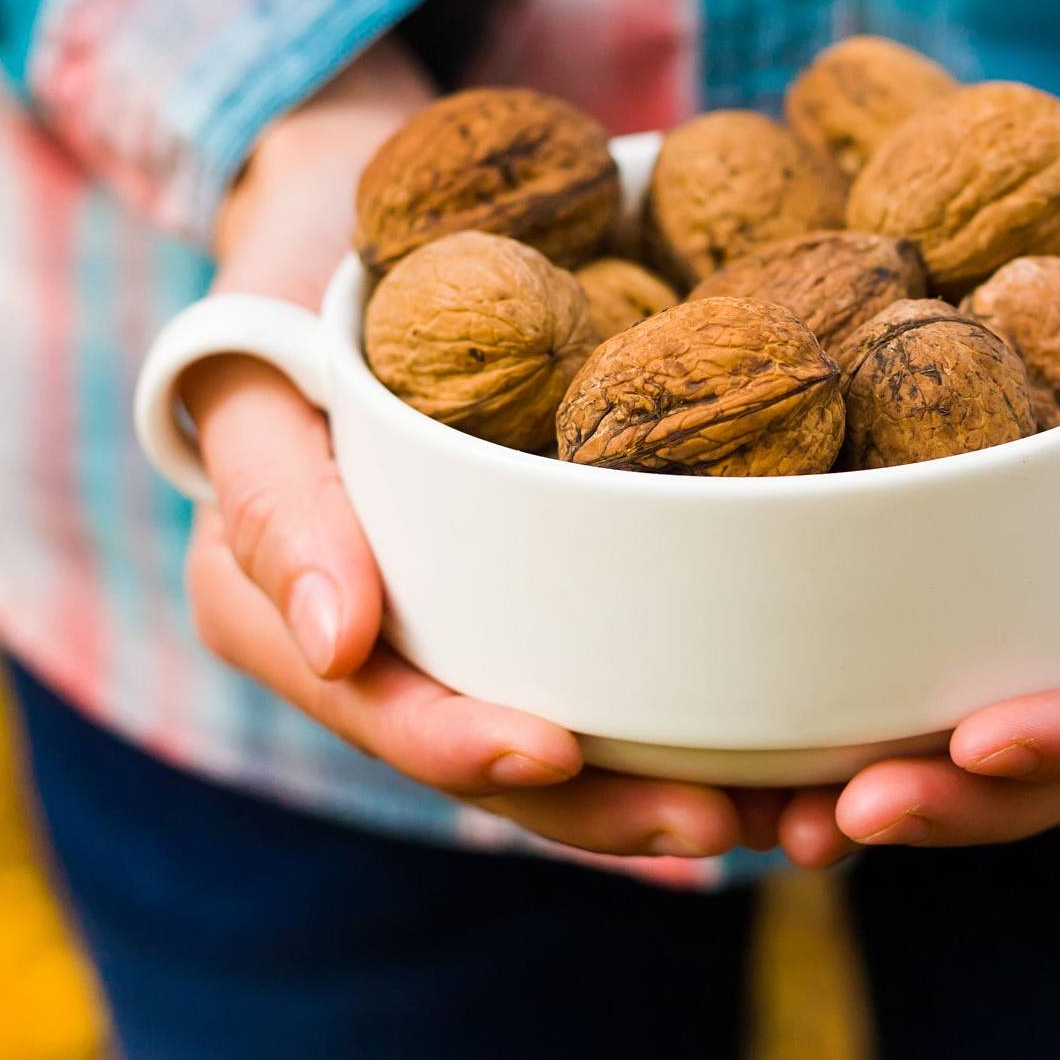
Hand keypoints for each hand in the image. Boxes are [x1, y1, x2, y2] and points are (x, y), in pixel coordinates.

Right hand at [181, 40, 747, 858]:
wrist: (367, 237)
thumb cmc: (300, 295)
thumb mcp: (253, 374)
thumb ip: (272, 503)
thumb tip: (335, 642)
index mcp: (298, 632)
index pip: (386, 717)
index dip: (466, 749)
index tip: (554, 751)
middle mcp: (393, 665)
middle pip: (505, 768)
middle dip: (612, 810)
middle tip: (726, 822)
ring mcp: (477, 643)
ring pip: (584, 752)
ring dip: (685, 792)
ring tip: (799, 814)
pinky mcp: (553, 609)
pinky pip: (628, 679)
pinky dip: (712, 720)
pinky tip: (806, 745)